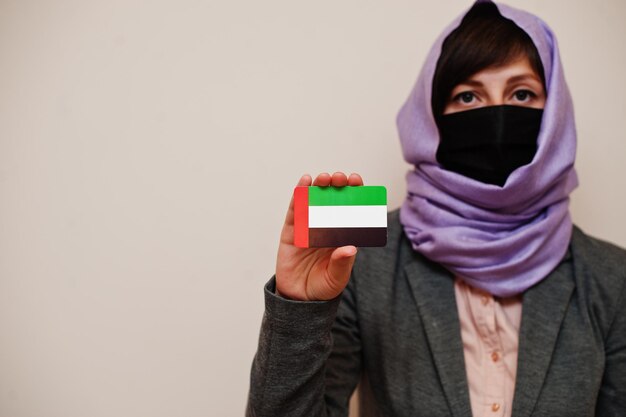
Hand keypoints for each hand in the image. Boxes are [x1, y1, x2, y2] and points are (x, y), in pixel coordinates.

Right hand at [275, 172, 363, 300]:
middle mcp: (327, 228)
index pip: (351, 211)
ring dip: (320, 187)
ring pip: (314, 202)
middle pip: (333, 201)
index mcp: (342, 236)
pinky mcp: (291, 231)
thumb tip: (351, 248)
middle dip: (338, 187)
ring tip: (325, 178)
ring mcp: (308, 228)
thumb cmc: (322, 287)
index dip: (355, 195)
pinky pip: (295, 210)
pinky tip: (305, 182)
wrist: (298, 299)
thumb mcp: (336, 279)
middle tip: (342, 178)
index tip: (357, 182)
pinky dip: (299, 195)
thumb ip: (342, 264)